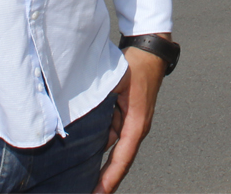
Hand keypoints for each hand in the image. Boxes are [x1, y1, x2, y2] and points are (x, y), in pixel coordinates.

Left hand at [95, 37, 167, 193]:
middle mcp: (136, 127)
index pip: (122, 157)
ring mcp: (132, 122)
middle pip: (119, 160)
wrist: (151, 50)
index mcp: (136, 123)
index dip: (110, 178)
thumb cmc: (137, 64)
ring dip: (102, 163)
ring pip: (115, 149)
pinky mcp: (127, 116)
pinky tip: (84, 153)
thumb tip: (79, 112)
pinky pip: (113, 136)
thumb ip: (99, 99)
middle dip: (104, 179)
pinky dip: (101, 145)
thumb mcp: (116, 80)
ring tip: (83, 180)